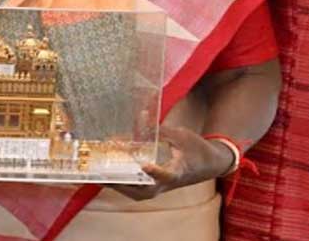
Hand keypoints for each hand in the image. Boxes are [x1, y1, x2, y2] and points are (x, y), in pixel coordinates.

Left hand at [109, 125, 234, 200]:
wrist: (210, 164)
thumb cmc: (197, 149)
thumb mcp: (182, 135)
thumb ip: (160, 128)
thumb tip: (141, 116)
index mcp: (179, 171)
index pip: (167, 175)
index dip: (156, 171)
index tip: (146, 165)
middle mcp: (168, 183)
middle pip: (144, 191)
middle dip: (123, 184)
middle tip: (103, 175)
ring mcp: (161, 187)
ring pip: (137, 193)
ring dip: (119, 185)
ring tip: (99, 175)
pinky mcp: (156, 187)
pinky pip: (137, 189)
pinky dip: (123, 183)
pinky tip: (108, 173)